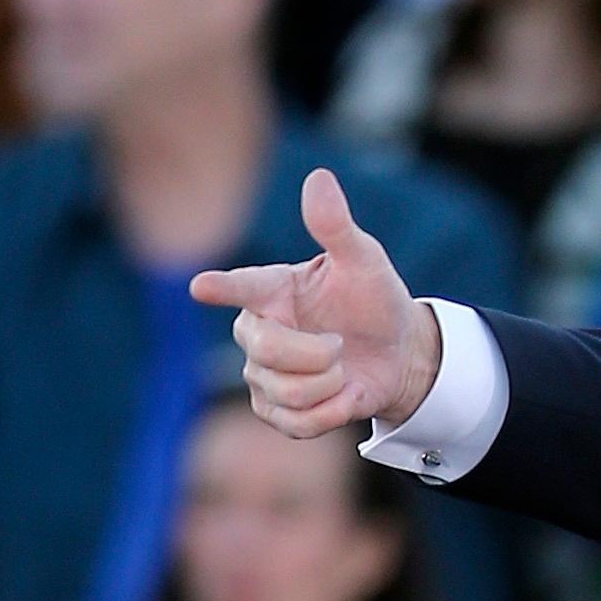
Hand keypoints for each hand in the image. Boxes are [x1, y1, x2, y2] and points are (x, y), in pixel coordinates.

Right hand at [191, 168, 440, 437]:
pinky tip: (339, 396)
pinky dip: (328, 414)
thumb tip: (319, 179)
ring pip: (282, 391)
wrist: (398, 355)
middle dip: (317, 355)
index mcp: (272, 289)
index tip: (201, 286)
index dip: (223, 287)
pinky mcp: (274, 410)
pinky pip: (294, 422)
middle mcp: (257, 330)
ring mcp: (261, 373)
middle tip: (341, 345)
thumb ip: (336, 226)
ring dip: (328, 384)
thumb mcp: (364, 261)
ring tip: (341, 369)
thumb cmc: (374, 300)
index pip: (241, 286)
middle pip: (265, 350)